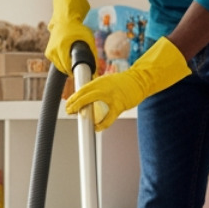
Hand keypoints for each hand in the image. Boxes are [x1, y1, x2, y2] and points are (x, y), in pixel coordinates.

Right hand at [45, 0, 95, 75]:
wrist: (65, 19)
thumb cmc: (77, 28)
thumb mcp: (88, 39)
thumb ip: (92, 54)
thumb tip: (97, 70)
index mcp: (62, 48)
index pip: (67, 67)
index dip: (75, 72)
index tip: (81, 74)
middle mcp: (53, 51)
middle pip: (63, 68)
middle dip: (72, 70)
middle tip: (81, 67)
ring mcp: (49, 52)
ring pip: (59, 66)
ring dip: (67, 66)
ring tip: (74, 59)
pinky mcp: (48, 52)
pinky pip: (56, 62)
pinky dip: (62, 62)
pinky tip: (68, 55)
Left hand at [65, 37, 190, 130]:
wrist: (140, 80)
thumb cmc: (122, 83)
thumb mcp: (106, 81)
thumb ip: (95, 89)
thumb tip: (83, 98)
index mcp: (99, 81)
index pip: (82, 90)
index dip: (73, 98)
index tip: (68, 104)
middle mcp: (103, 87)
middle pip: (83, 95)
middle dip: (74, 104)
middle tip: (69, 111)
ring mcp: (111, 96)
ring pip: (92, 103)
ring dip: (83, 111)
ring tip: (80, 118)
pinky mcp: (120, 104)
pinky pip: (108, 117)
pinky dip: (102, 124)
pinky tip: (96, 127)